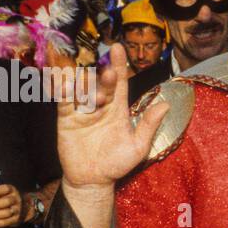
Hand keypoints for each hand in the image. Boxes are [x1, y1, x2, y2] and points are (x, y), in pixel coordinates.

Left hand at [0, 184, 22, 227]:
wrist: (25, 208)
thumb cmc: (7, 198)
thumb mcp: (4, 192)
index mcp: (12, 190)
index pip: (6, 189)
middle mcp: (16, 199)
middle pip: (7, 201)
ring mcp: (17, 210)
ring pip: (6, 213)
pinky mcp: (16, 220)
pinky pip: (5, 222)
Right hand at [56, 43, 169, 192]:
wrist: (93, 180)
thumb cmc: (117, 163)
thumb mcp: (138, 146)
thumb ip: (149, 125)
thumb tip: (165, 105)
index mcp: (118, 109)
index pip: (118, 82)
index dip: (118, 65)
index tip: (117, 47)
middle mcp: (99, 105)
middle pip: (99, 84)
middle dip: (103, 79)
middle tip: (108, 76)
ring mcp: (82, 111)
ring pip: (81, 89)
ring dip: (83, 83)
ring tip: (86, 84)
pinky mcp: (66, 119)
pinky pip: (63, 101)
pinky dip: (62, 91)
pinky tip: (62, 85)